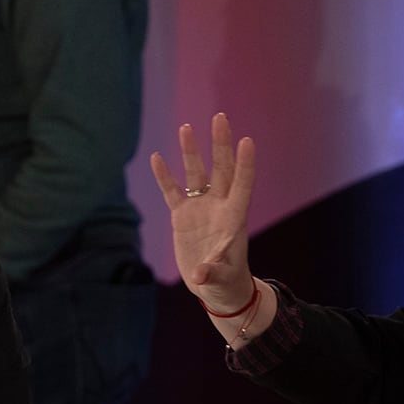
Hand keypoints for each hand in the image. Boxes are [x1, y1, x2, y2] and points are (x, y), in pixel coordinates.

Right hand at [149, 112, 256, 311]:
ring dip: (191, 151)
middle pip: (221, 169)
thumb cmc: (226, 282)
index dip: (245, 164)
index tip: (246, 140)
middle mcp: (218, 207)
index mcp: (234, 218)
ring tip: (186, 128)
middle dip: (220, 144)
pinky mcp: (182, 216)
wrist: (214, 286)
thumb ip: (212, 273)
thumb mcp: (221, 279)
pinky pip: (172, 191)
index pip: (242, 185)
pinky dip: (165, 176)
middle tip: (220, 117)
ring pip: (195, 174)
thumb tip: (199, 275)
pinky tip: (156, 158)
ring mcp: (200, 208)